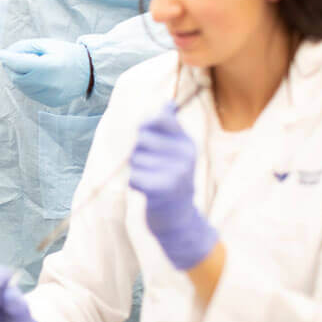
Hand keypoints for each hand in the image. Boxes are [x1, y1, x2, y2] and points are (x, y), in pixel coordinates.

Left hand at [0, 38, 89, 106]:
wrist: (89, 72)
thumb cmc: (66, 54)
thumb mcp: (47, 44)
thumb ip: (26, 47)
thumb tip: (6, 54)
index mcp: (49, 66)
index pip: (19, 63)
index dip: (7, 58)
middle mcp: (49, 84)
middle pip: (17, 77)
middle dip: (10, 68)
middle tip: (11, 59)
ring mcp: (50, 96)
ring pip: (23, 87)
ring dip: (19, 76)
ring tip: (28, 67)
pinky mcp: (51, 102)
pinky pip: (32, 94)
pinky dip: (28, 85)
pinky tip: (37, 77)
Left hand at [128, 102, 217, 269]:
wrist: (178, 218)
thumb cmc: (171, 178)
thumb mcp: (177, 151)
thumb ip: (169, 127)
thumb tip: (167, 103)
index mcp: (187, 143)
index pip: (160, 117)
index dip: (147, 124)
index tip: (147, 135)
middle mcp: (185, 156)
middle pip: (142, 137)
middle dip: (138, 150)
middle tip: (149, 164)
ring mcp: (176, 173)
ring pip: (135, 158)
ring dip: (137, 169)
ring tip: (151, 179)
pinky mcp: (163, 189)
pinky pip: (134, 176)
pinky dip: (135, 183)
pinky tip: (147, 190)